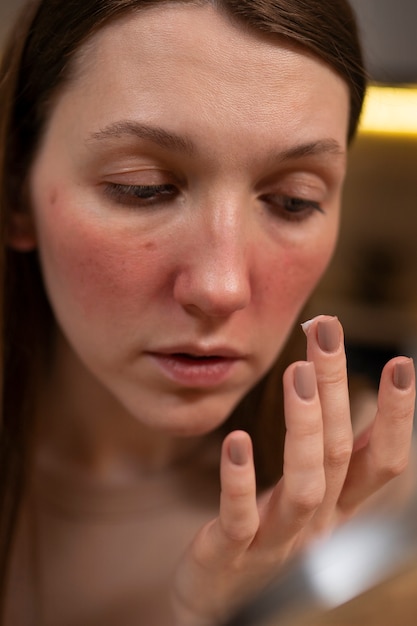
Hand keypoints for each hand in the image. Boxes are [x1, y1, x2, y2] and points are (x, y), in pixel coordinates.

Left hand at [171, 315, 414, 624]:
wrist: (220, 603)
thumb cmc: (267, 535)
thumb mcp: (308, 496)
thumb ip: (328, 458)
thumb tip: (345, 397)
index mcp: (337, 506)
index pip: (379, 460)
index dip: (395, 416)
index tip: (402, 363)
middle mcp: (317, 522)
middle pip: (337, 452)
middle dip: (336, 387)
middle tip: (328, 330)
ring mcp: (277, 541)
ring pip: (305, 484)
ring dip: (304, 427)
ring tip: (296, 370)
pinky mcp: (231, 554)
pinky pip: (239, 518)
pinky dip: (240, 481)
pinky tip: (236, 440)